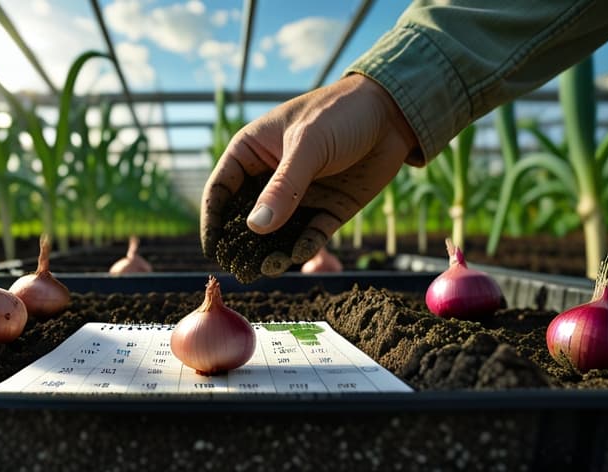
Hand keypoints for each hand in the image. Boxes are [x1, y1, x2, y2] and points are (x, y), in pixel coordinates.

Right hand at [201, 73, 418, 276]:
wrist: (394, 113)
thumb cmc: (341, 114)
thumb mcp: (308, 146)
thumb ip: (283, 187)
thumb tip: (255, 228)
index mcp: (252, 152)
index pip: (220, 190)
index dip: (212, 220)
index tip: (213, 249)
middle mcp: (271, 177)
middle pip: (246, 218)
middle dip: (242, 244)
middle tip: (239, 268)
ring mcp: (300, 195)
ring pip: (277, 233)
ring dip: (271, 251)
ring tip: (269, 268)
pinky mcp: (327, 209)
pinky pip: (309, 236)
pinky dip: (302, 248)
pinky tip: (299, 254)